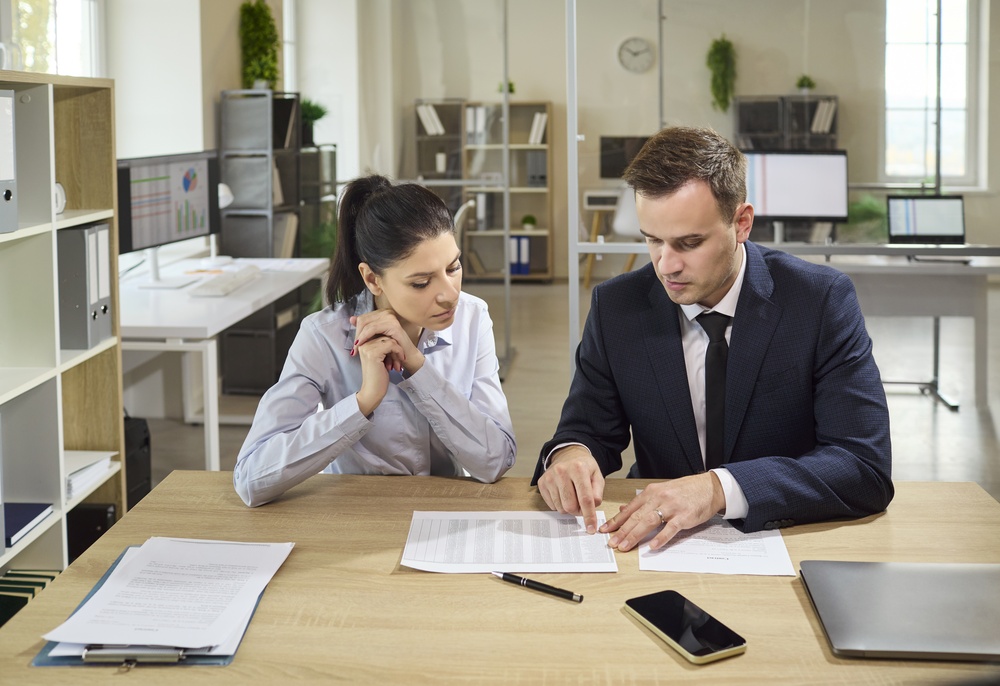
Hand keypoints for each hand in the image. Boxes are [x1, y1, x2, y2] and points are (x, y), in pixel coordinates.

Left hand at [350, 309, 424, 374]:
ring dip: (359, 337)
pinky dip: (364, 337)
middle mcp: (387, 312)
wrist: (406, 356)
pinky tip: (360, 345)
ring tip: (356, 349)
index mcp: (383, 313)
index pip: (363, 318)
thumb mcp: (376, 337)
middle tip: (354, 349)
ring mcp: (390, 317)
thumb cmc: (392, 347)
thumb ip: (365, 327)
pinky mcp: (393, 325)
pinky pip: (373, 329)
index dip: (356, 331)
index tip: (354, 344)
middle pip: (364, 320)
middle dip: (357, 335)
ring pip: (366, 324)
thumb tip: (351, 318)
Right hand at [354, 334, 405, 415]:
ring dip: (397, 350)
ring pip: (389, 339)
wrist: (372, 391)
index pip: (380, 333)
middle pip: (385, 335)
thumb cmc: (378, 376)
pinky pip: (391, 345)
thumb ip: (382, 345)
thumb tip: (392, 333)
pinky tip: (399, 360)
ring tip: (397, 363)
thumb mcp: (380, 357)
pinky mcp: (373, 353)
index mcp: (362, 343)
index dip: (391, 343)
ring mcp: (367, 348)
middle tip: (397, 360)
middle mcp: (362, 344)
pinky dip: (398, 352)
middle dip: (395, 347)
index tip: (394, 356)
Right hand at [536, 445, 604, 533]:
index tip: (591, 528)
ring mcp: (550, 477)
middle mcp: (562, 471)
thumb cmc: (584, 467)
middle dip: (578, 512)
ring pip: (561, 508)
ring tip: (572, 496)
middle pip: (570, 506)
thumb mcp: (597, 476)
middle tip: (582, 506)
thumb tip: (592, 508)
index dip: (589, 516)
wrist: (567, 454)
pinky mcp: (542, 483)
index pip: (585, 499)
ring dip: (569, 508)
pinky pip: (552, 506)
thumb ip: (598, 493)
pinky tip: (563, 494)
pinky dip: (560, 505)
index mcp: (578, 468)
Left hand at [600, 472, 725, 551]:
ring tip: (625, 546)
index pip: (630, 509)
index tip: (605, 530)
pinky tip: (652, 546)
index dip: (616, 521)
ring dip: (635, 535)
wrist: (709, 487)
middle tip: (612, 543)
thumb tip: (623, 510)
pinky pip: (670, 528)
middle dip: (622, 531)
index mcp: (651, 492)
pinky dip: (660, 538)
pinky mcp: (684, 516)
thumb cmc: (684, 490)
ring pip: (649, 522)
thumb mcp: (661, 491)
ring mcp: (671, 507)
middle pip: (636, 516)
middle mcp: (659, 498)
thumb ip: (642, 502)